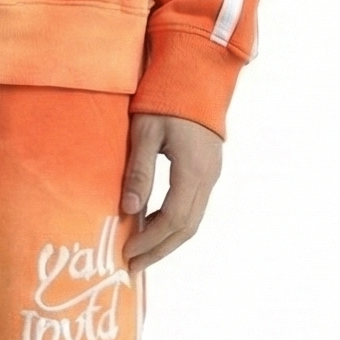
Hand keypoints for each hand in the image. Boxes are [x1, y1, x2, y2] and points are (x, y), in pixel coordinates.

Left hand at [121, 114, 223, 274]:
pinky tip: (154, 225)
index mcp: (193, 170)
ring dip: (168, 240)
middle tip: (133, 266)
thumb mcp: (145, 132)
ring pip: (193, 220)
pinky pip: (194, 206)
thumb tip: (128, 211)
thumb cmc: (166, 98)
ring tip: (142, 252)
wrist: (197, 73)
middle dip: (159, 250)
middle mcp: (208, 177)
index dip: (150, 241)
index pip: (173, 220)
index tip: (127, 253)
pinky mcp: (209, 169)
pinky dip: (174, 223)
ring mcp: (212, 174)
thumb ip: (139, 172)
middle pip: (186, 228)